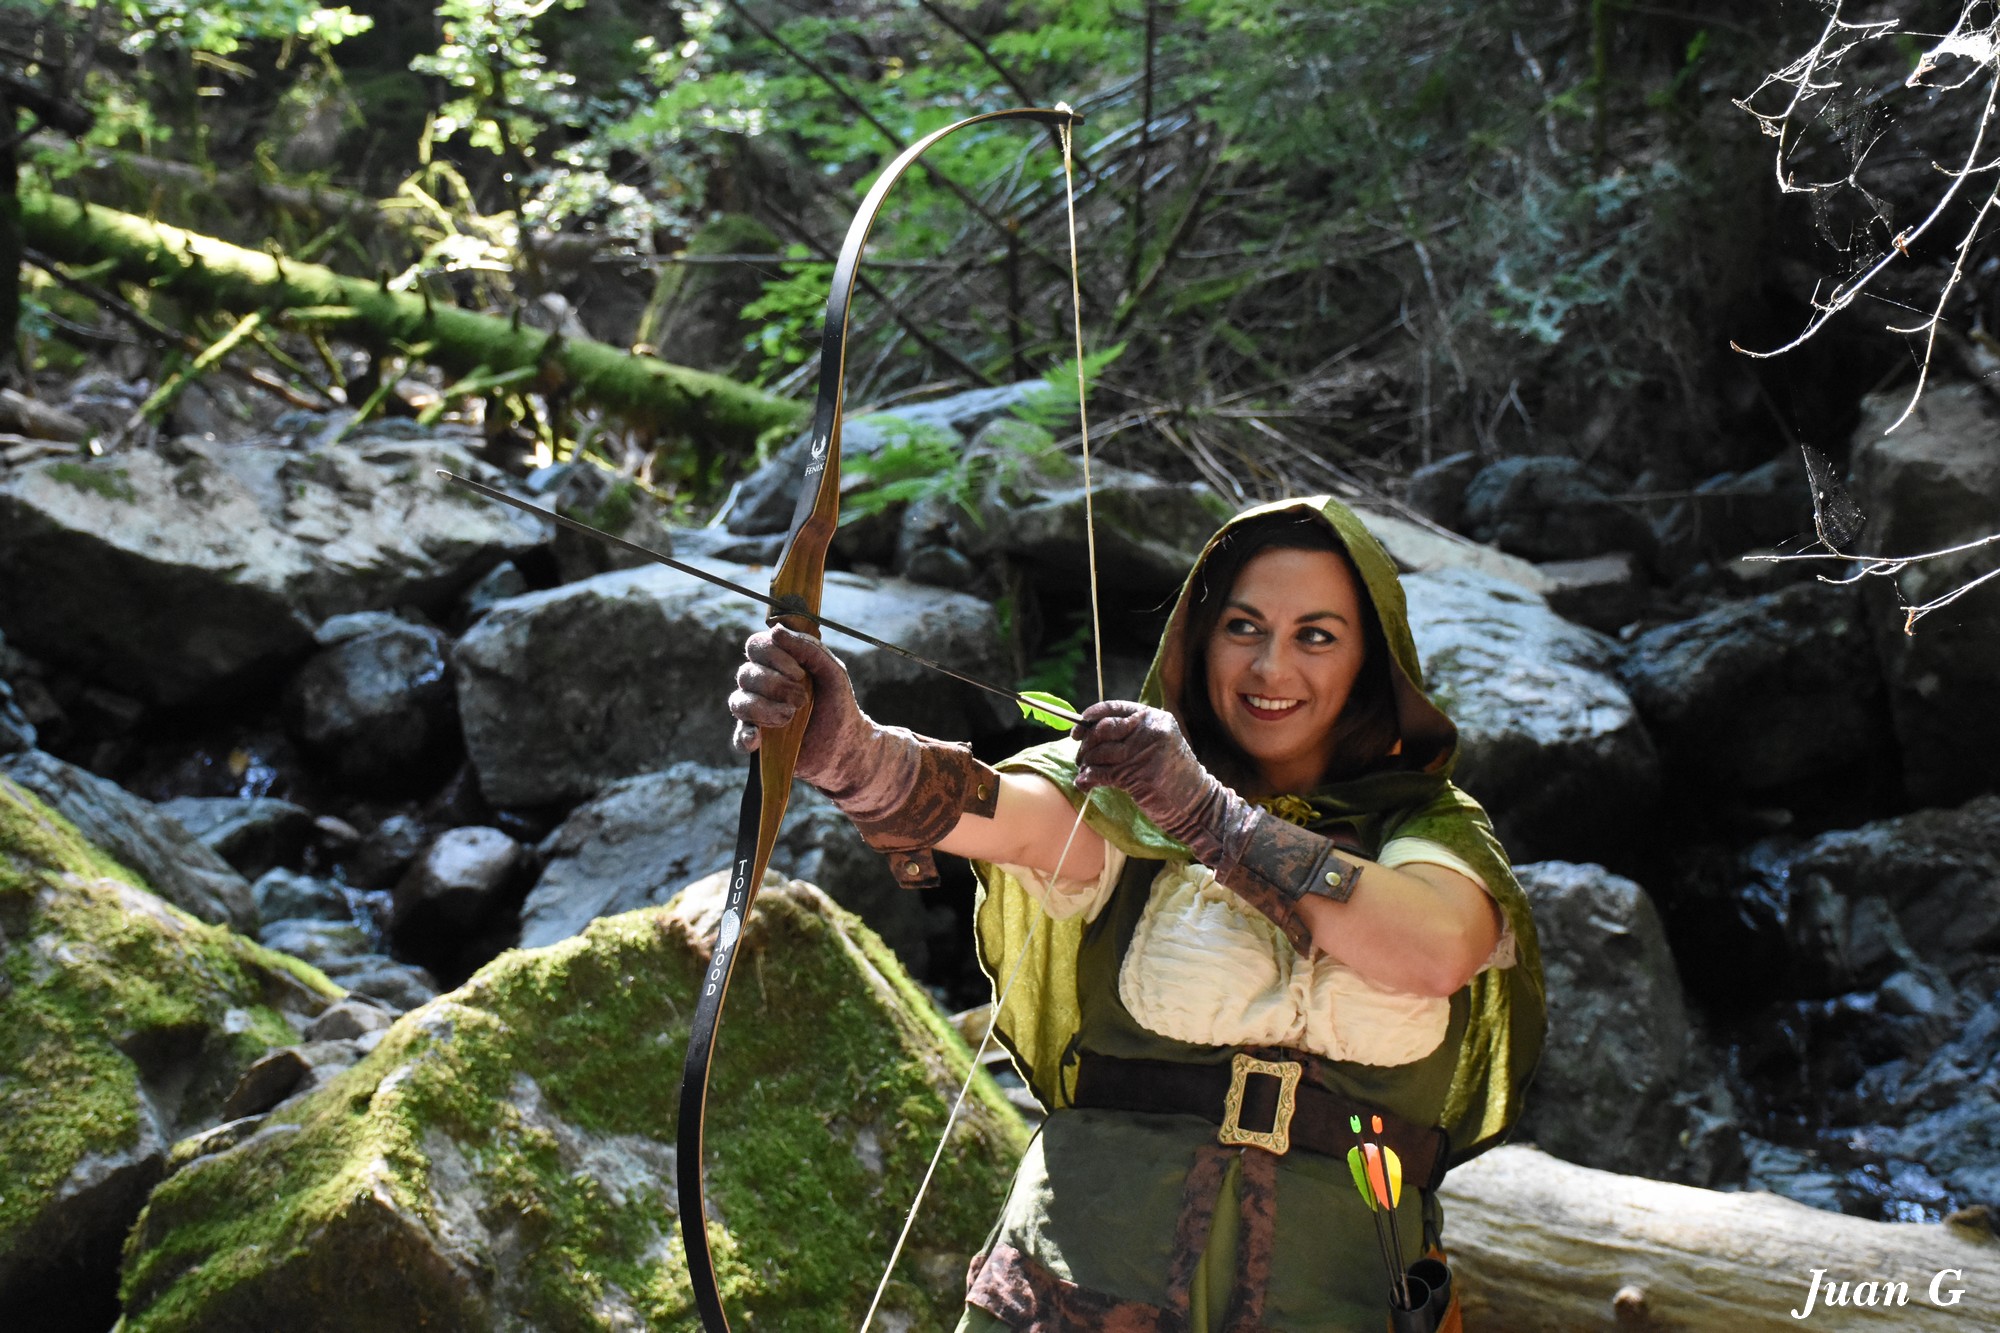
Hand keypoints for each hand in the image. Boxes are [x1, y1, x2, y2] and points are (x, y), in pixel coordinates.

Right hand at [727, 625, 868, 788]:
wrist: (846, 746)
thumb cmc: (838, 704)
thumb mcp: (833, 672)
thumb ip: (809, 649)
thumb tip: (775, 631)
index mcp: (778, 664)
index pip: (756, 646)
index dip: (773, 656)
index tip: (799, 673)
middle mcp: (761, 685)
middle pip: (745, 674)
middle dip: (775, 686)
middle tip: (802, 699)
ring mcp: (757, 713)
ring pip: (739, 703)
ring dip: (765, 709)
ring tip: (790, 718)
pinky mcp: (758, 742)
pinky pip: (738, 737)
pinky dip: (745, 736)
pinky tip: (757, 738)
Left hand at [1073, 700, 1232, 845]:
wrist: (1197, 804)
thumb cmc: (1174, 776)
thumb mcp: (1159, 744)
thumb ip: (1131, 735)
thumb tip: (1089, 733)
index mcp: (1155, 718)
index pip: (1115, 708)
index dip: (1091, 716)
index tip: (1077, 729)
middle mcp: (1150, 730)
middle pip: (1103, 729)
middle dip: (1086, 744)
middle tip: (1080, 757)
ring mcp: (1145, 752)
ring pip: (1100, 753)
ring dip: (1086, 764)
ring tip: (1084, 773)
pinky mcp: (1138, 776)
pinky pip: (1102, 773)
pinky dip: (1088, 779)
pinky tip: (1085, 784)